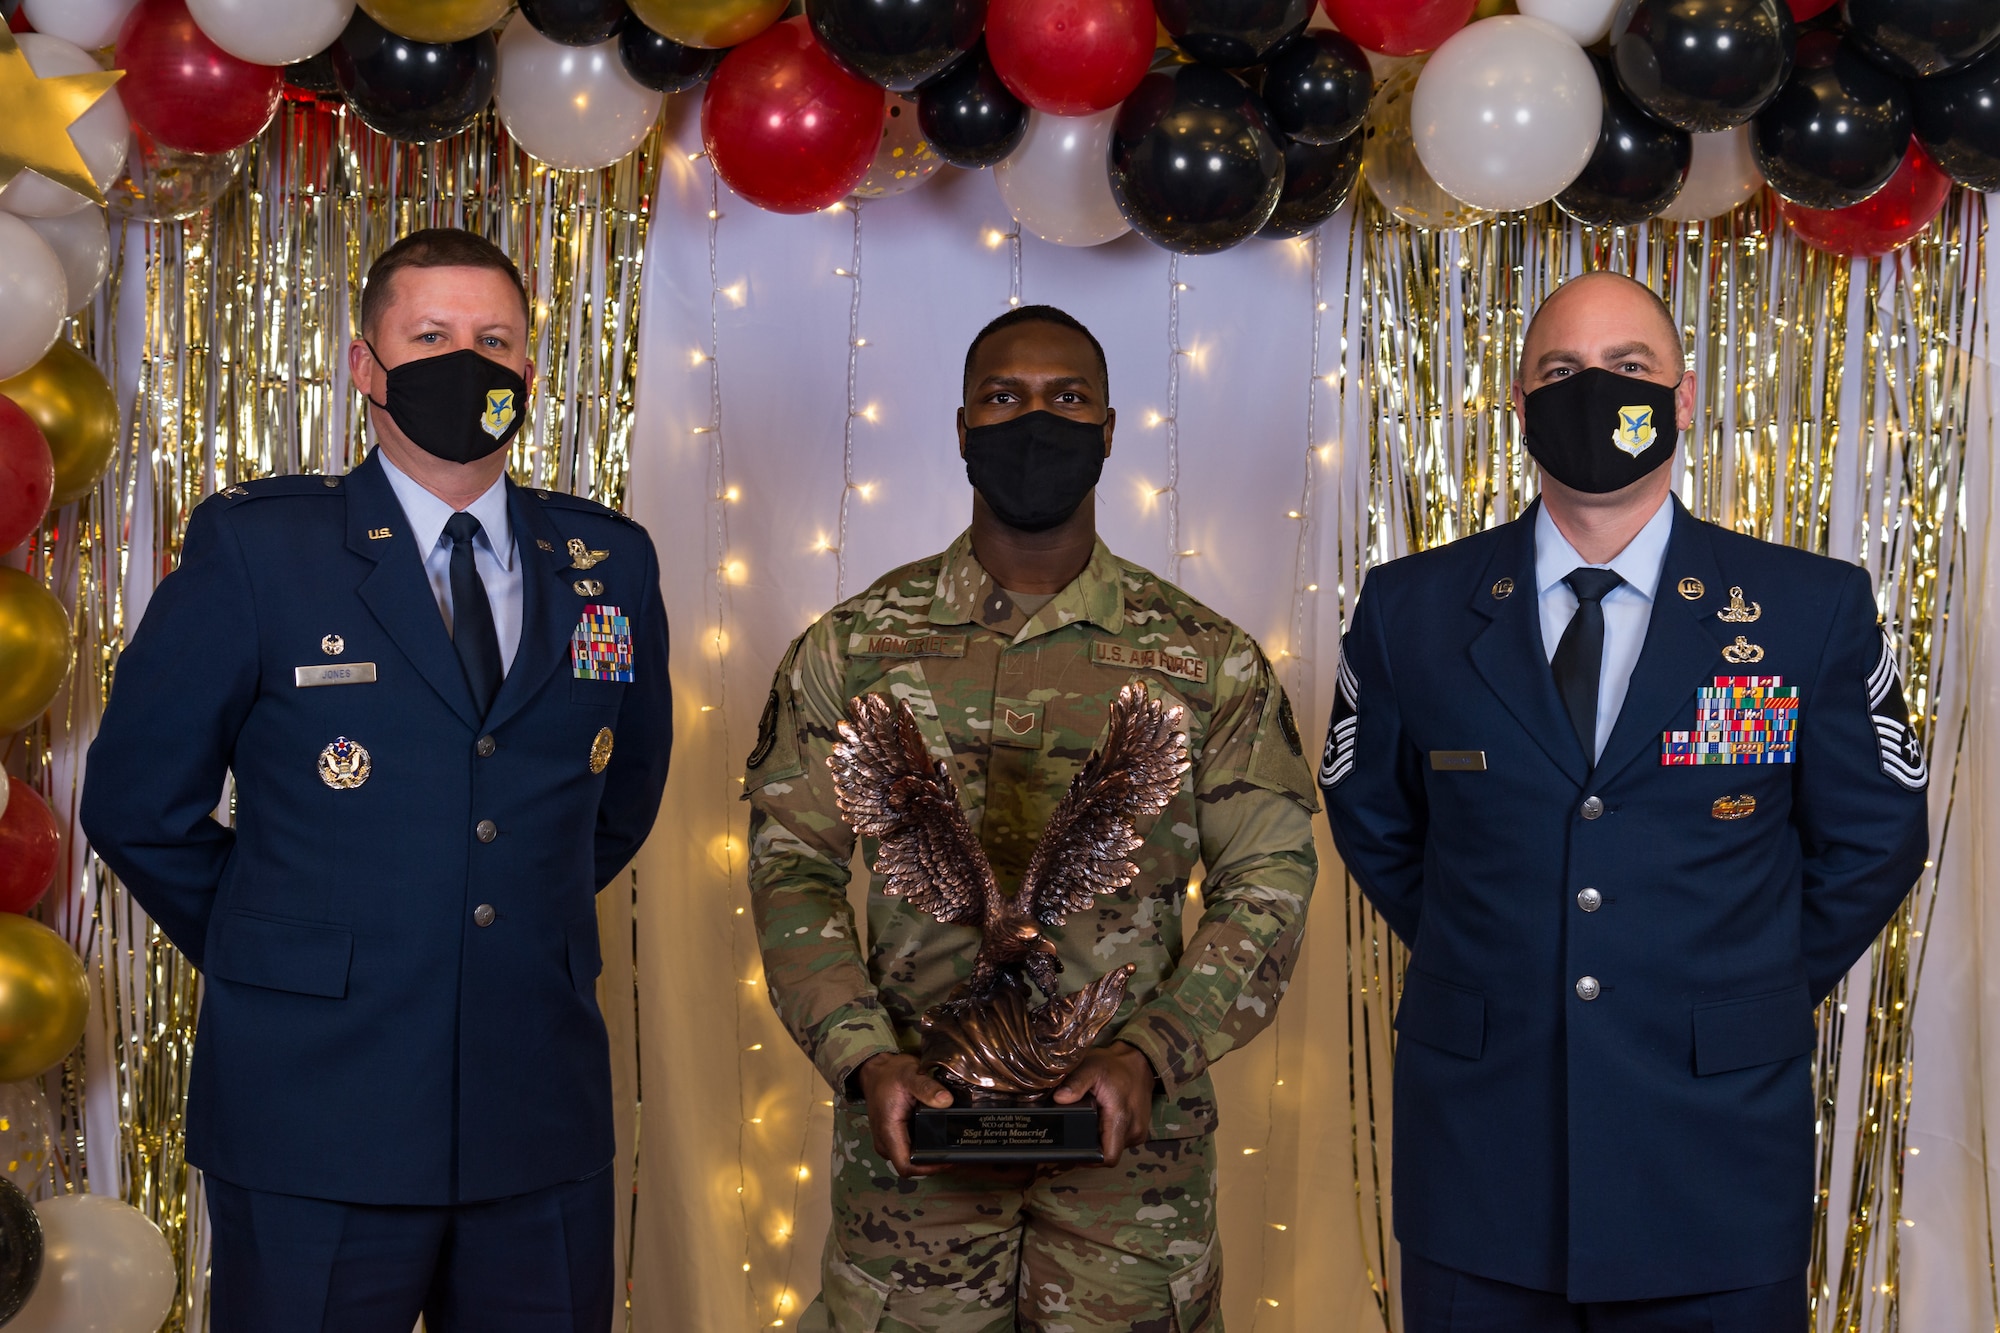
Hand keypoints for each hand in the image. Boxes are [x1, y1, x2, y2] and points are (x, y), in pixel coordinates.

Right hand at [856, 1052, 954, 1177]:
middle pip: (912, 1166)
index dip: (929, 1167)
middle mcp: (886, 1143)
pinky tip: (938, 1136)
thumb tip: (946, 1101)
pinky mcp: (894, 1138)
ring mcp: (889, 1142)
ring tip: (949, 1142)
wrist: (876, 1071)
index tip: (948, 1159)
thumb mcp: (909, 1075)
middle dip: (934, 1161)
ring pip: (912, 1159)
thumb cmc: (889, 1074)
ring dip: (929, 1154)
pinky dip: (924, 1146)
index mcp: (888, 1131)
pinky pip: (910, 1150)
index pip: (907, 1166)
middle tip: (956, 1149)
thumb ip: (927, 1087)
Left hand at [1052, 1041, 1155, 1166]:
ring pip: (1113, 1147)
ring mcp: (1138, 1133)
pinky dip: (1109, 1134)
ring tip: (1089, 1122)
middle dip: (1090, 1146)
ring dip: (1100, 1140)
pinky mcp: (1139, 1131)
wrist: (1139, 1062)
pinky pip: (1120, 1141)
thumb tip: (1059, 1099)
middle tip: (1074, 1132)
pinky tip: (1101, 1120)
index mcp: (1121, 1119)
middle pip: (1107, 1153)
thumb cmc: (1114, 1066)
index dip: (1089, 1159)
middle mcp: (1133, 1130)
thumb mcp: (1091, 1068)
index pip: (1107, 1157)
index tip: (1074, 1151)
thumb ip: (1075, 1084)